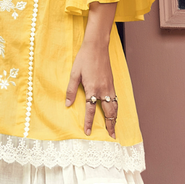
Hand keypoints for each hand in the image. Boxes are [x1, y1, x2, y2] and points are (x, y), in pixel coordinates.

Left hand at [65, 2, 117, 138]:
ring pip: (115, 106)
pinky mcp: (112, 82)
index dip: (88, 122)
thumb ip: (71, 90)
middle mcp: (103, 90)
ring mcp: (109, 86)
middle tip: (112, 136)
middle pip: (109, 112)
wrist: (97, 47)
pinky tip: (114, 111)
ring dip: (115, 118)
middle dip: (110, 125)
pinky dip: (116, 108)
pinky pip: (116, 99)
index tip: (87, 132)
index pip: (90, 110)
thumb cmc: (84, 59)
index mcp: (92, 89)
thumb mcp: (74, 74)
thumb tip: (68, 104)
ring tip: (114, 127)